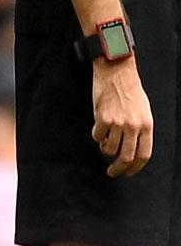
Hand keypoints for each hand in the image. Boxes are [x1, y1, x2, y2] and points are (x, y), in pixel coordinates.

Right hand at [92, 56, 153, 177]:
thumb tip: (132, 148)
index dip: (135, 168)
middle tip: (112, 172)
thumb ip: (140, 130)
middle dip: (118, 168)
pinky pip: (97, 136)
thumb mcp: (143, 111)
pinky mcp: (102, 118)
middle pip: (126, 156)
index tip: (128, 173)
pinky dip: (97, 136)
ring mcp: (118, 123)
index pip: (143, 154)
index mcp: (147, 125)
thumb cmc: (130, 91)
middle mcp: (134, 126)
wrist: (117, 72)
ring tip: (105, 141)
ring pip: (109, 148)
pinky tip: (99, 129)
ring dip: (105, 148)